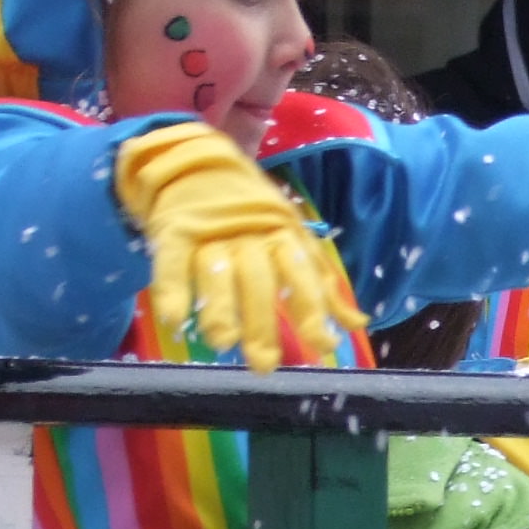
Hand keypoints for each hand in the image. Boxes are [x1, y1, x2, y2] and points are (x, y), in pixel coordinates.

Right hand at [113, 124, 366, 371]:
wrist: (202, 164)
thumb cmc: (256, 216)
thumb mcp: (295, 240)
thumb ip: (321, 284)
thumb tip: (356, 323)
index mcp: (283, 237)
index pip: (302, 276)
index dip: (313, 310)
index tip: (322, 346)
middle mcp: (250, 236)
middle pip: (258, 280)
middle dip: (261, 323)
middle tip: (264, 365)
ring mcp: (211, 233)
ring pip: (217, 272)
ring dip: (219, 307)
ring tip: (222, 341)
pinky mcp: (175, 230)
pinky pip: (172, 261)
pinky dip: (171, 288)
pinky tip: (174, 319)